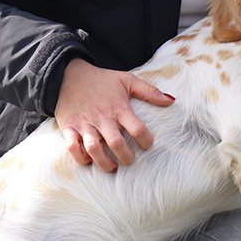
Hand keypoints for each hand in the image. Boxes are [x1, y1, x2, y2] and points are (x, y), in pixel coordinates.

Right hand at [54, 58, 174, 171]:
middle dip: (126, 157)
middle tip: (130, 159)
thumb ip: (149, 91)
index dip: (146, 140)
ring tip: (112, 166)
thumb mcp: (126, 80)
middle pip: (116, 143)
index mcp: (118, 107)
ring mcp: (84, 123)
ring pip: (94, 149)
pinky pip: (72, 147)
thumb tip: (171, 101)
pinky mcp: (69, 127)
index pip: (137, 128)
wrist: (68, 74)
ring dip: (104, 162)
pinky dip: (80, 157)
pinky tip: (89, 160)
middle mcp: (102, 117)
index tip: (147, 144)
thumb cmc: (101, 80)